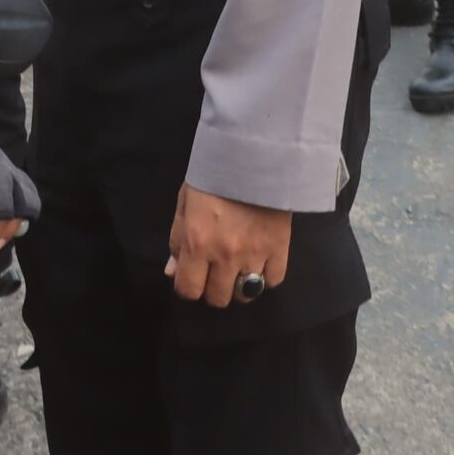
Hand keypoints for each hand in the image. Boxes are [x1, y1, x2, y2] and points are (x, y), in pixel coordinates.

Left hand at [168, 184, 290, 306]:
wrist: (252, 156)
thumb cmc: (212, 178)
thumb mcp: (185, 205)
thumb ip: (177, 241)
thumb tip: (173, 274)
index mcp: (197, 243)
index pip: (189, 290)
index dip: (188, 287)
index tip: (192, 277)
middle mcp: (225, 256)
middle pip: (218, 298)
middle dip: (213, 288)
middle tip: (216, 271)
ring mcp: (255, 255)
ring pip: (247, 294)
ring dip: (240, 285)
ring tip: (238, 268)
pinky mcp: (280, 249)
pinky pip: (273, 281)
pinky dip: (265, 276)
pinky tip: (260, 262)